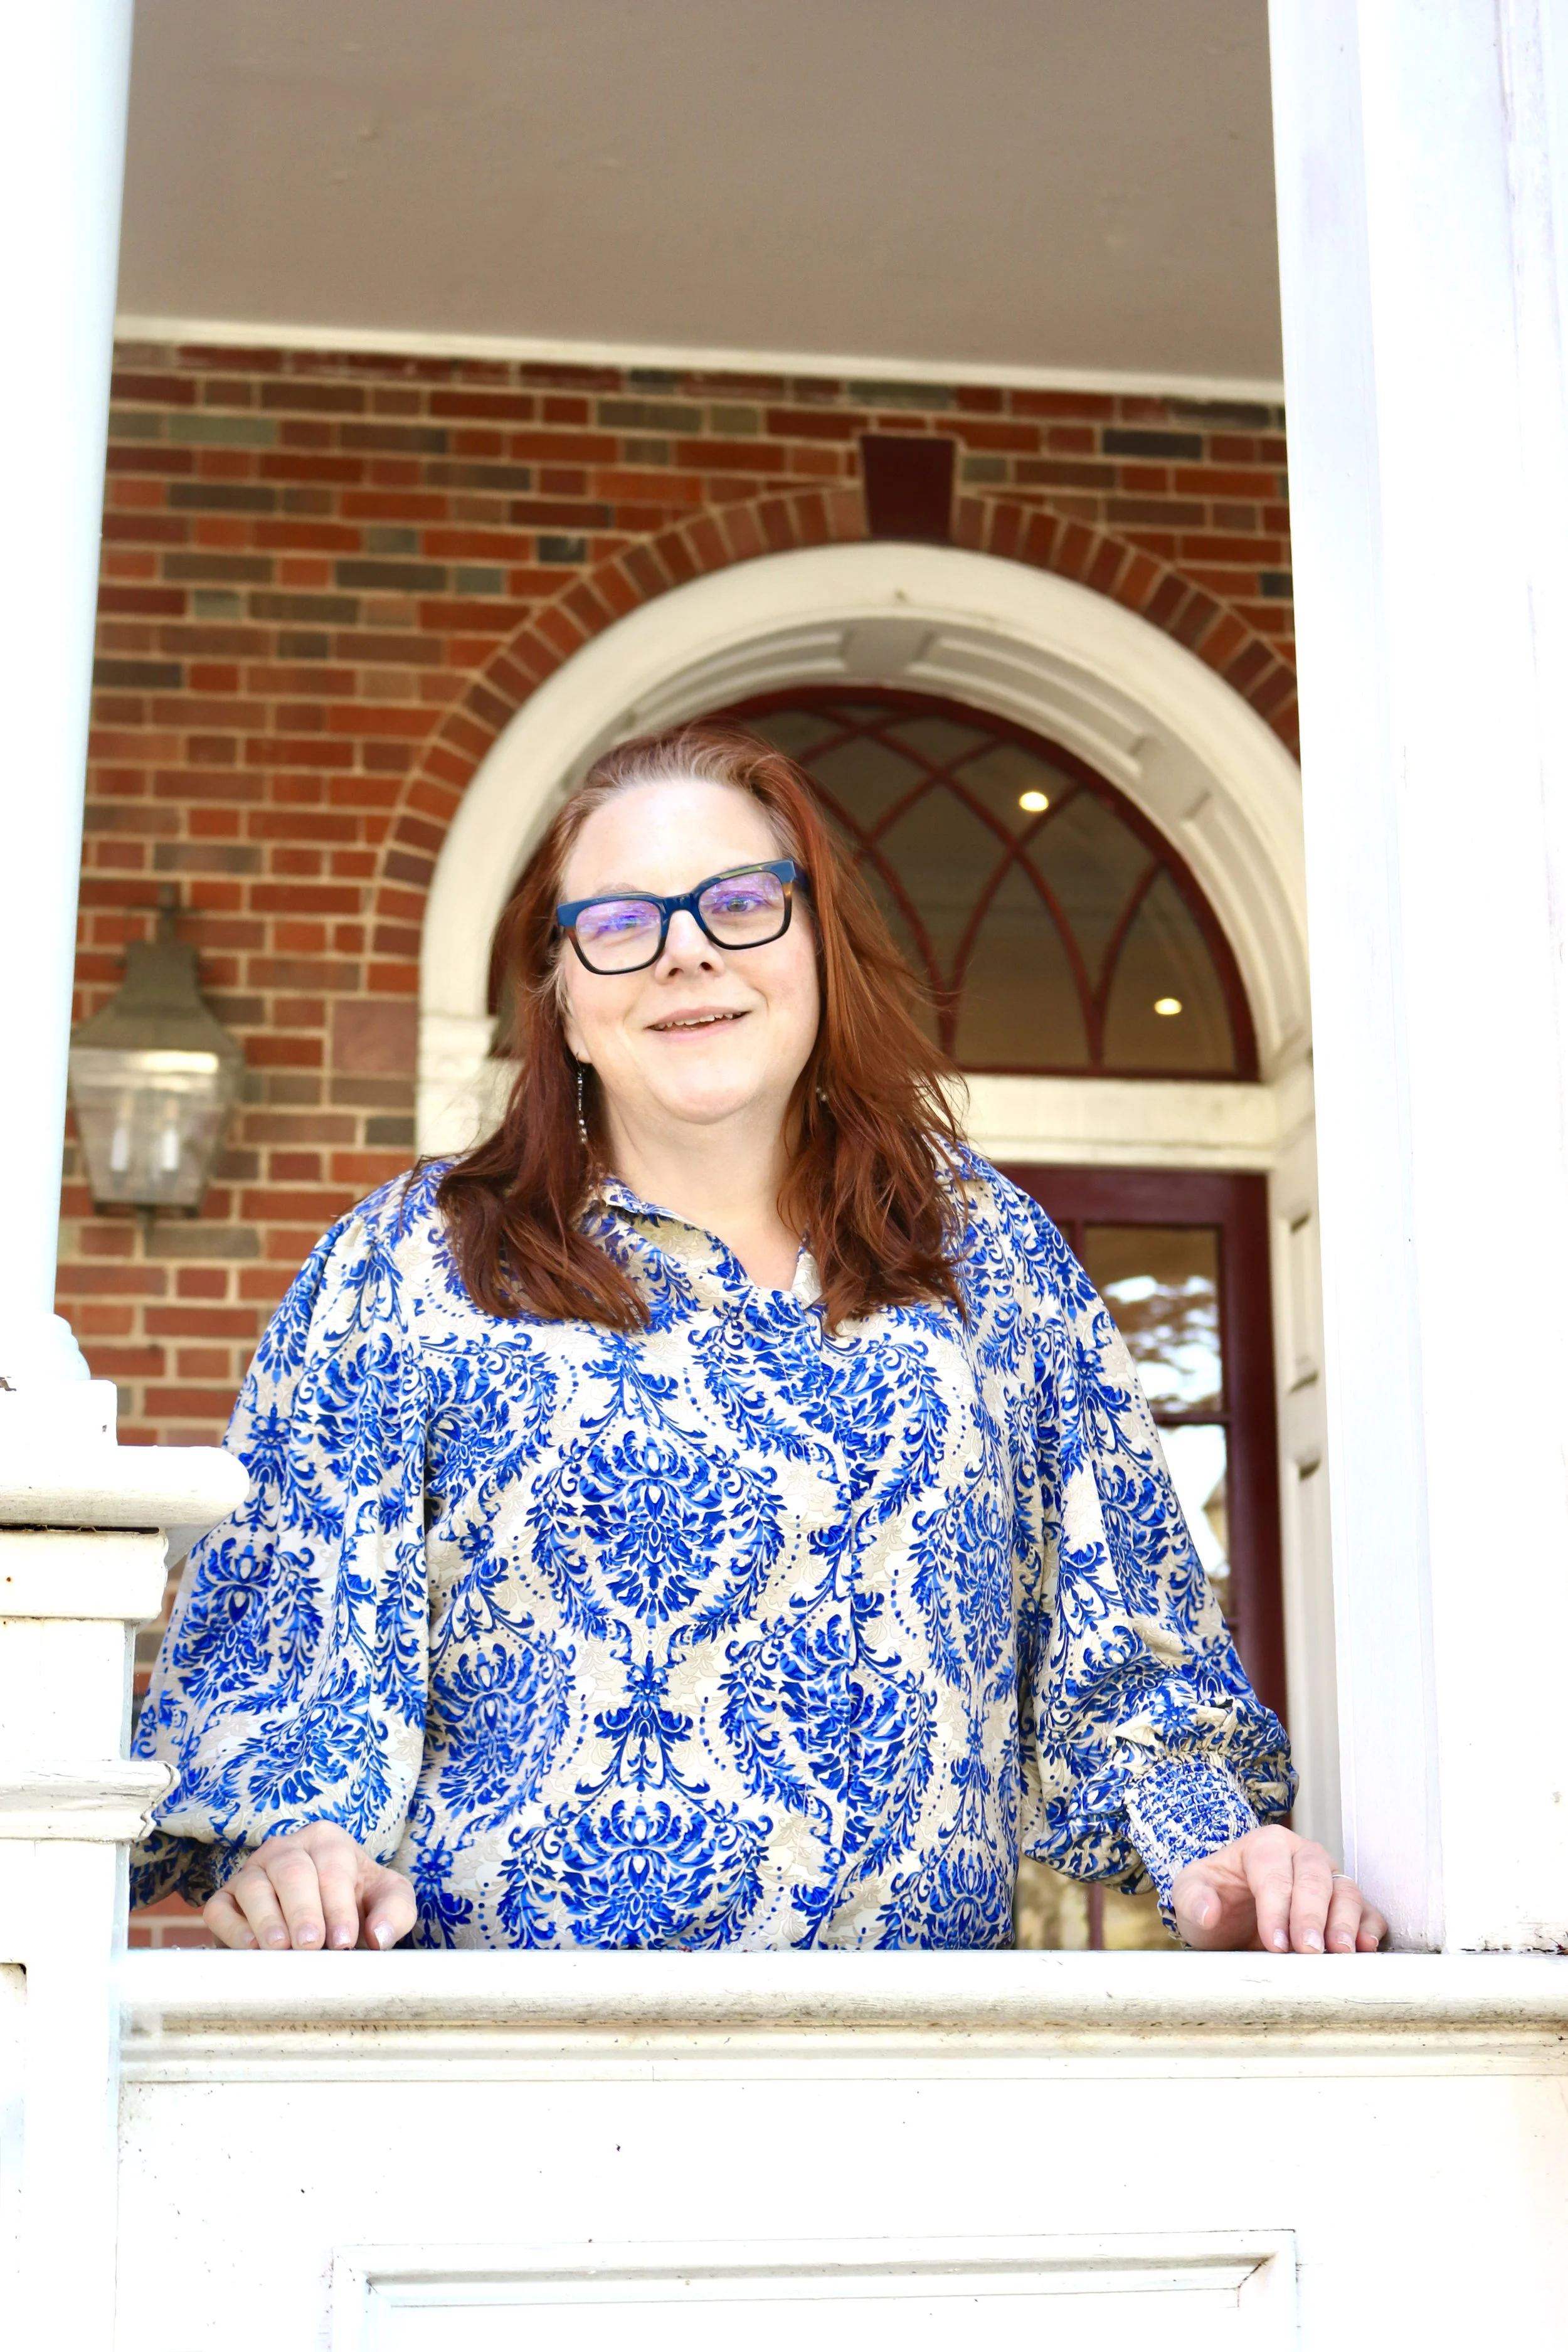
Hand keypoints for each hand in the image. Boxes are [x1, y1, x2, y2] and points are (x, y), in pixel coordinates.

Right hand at [203, 1822, 416, 1950]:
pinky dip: (232, 1928)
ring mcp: (252, 1873)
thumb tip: (378, 1936)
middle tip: (311, 1945)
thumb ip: (396, 1911)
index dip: (338, 1906)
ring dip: (268, 1920)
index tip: (344, 1942)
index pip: (332, 1868)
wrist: (326, 1919)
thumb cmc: (359, 1905)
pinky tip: (251, 1948)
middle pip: (291, 1871)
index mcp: (327, 1841)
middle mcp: (286, 1849)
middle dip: (303, 1910)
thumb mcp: (388, 1900)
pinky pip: (220, 1909)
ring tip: (281, 1949)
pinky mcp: (226, 1900)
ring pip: (254, 1887)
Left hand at [1170, 1824, 1385, 1952]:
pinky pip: (1368, 1911)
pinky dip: (1370, 1928)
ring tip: (1340, 1953)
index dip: (1277, 1907)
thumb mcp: (1189, 1895)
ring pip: (1346, 1892)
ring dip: (1345, 1923)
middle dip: (1312, 1915)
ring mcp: (1328, 1879)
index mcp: (1264, 1845)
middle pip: (1315, 1878)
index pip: (1275, 1872)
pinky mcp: (1345, 1905)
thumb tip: (1208, 1911)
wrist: (1233, 1916)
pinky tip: (1366, 1949)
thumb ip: (1192, 1897)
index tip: (1275, 1944)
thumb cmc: (1215, 1899)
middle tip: (1309, 1950)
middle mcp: (1302, 1855)